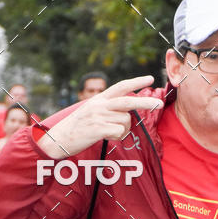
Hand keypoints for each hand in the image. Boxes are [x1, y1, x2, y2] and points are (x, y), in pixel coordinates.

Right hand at [39, 75, 161, 158]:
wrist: (58, 139)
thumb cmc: (77, 128)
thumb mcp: (92, 112)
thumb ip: (108, 110)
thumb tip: (127, 115)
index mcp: (99, 99)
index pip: (120, 87)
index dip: (136, 82)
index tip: (150, 79)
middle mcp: (99, 105)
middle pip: (128, 102)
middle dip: (145, 103)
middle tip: (159, 104)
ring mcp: (98, 116)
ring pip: (125, 122)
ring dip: (122, 130)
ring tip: (108, 133)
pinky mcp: (97, 129)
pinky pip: (118, 132)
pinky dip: (116, 137)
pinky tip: (105, 137)